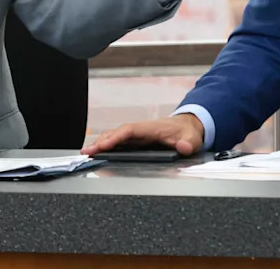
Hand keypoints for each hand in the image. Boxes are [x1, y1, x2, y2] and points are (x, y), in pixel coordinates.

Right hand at [81, 114, 204, 156]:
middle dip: (102, 141)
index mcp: (152, 128)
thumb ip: (188, 143)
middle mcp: (142, 130)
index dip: (116, 137)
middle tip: (88, 152)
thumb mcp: (192, 139)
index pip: (130, 130)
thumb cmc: (187, 132)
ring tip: (87, 153)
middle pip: (118, 133)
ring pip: (116, 136)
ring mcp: (138, 135)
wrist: (188, 127)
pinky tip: (98, 152)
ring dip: (101, 143)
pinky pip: (119, 142)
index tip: (104, 144)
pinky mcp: (137, 141)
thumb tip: (184, 147)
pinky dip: (107, 145)